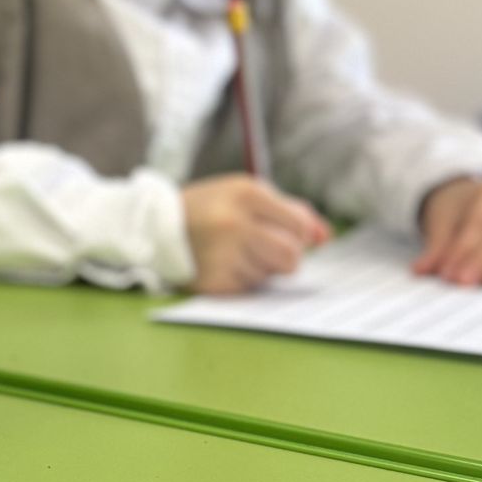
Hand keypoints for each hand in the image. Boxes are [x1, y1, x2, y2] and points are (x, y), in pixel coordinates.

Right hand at [181, 175, 331, 292]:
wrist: (155, 227)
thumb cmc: (210, 208)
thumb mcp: (246, 195)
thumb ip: (291, 212)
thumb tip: (325, 237)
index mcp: (247, 194)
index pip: (300, 225)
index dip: (299, 234)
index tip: (285, 232)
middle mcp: (235, 223)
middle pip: (292, 255)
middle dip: (286, 257)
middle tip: (263, 248)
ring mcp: (223, 253)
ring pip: (272, 274)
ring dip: (262, 267)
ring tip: (236, 253)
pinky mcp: (214, 280)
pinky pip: (250, 288)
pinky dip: (242, 279)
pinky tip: (223, 265)